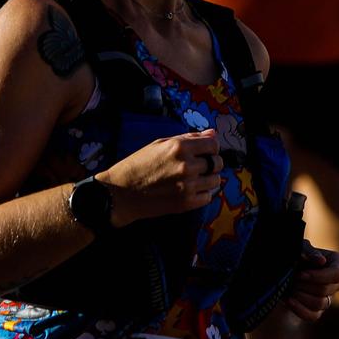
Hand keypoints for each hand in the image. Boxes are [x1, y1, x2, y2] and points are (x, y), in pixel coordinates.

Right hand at [100, 128, 223, 224]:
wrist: (120, 193)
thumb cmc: (138, 165)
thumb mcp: (160, 144)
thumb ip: (188, 138)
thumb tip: (213, 134)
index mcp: (179, 147)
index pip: (213, 144)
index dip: (211, 148)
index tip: (205, 152)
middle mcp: (186, 166)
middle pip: (217, 163)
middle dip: (211, 163)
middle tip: (198, 166)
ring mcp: (187, 186)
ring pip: (215, 180)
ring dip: (208, 179)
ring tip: (193, 179)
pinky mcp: (185, 203)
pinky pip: (208, 197)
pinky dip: (202, 193)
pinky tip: (190, 190)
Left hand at [283, 242, 338, 320]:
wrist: (285, 269)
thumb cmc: (296, 254)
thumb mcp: (300, 248)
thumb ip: (309, 252)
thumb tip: (321, 261)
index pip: (336, 275)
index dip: (317, 276)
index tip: (300, 274)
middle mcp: (337, 282)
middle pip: (325, 290)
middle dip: (304, 285)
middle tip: (291, 279)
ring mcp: (329, 298)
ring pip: (320, 303)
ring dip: (300, 296)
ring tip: (289, 287)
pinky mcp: (318, 311)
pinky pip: (313, 316)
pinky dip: (299, 309)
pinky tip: (288, 300)